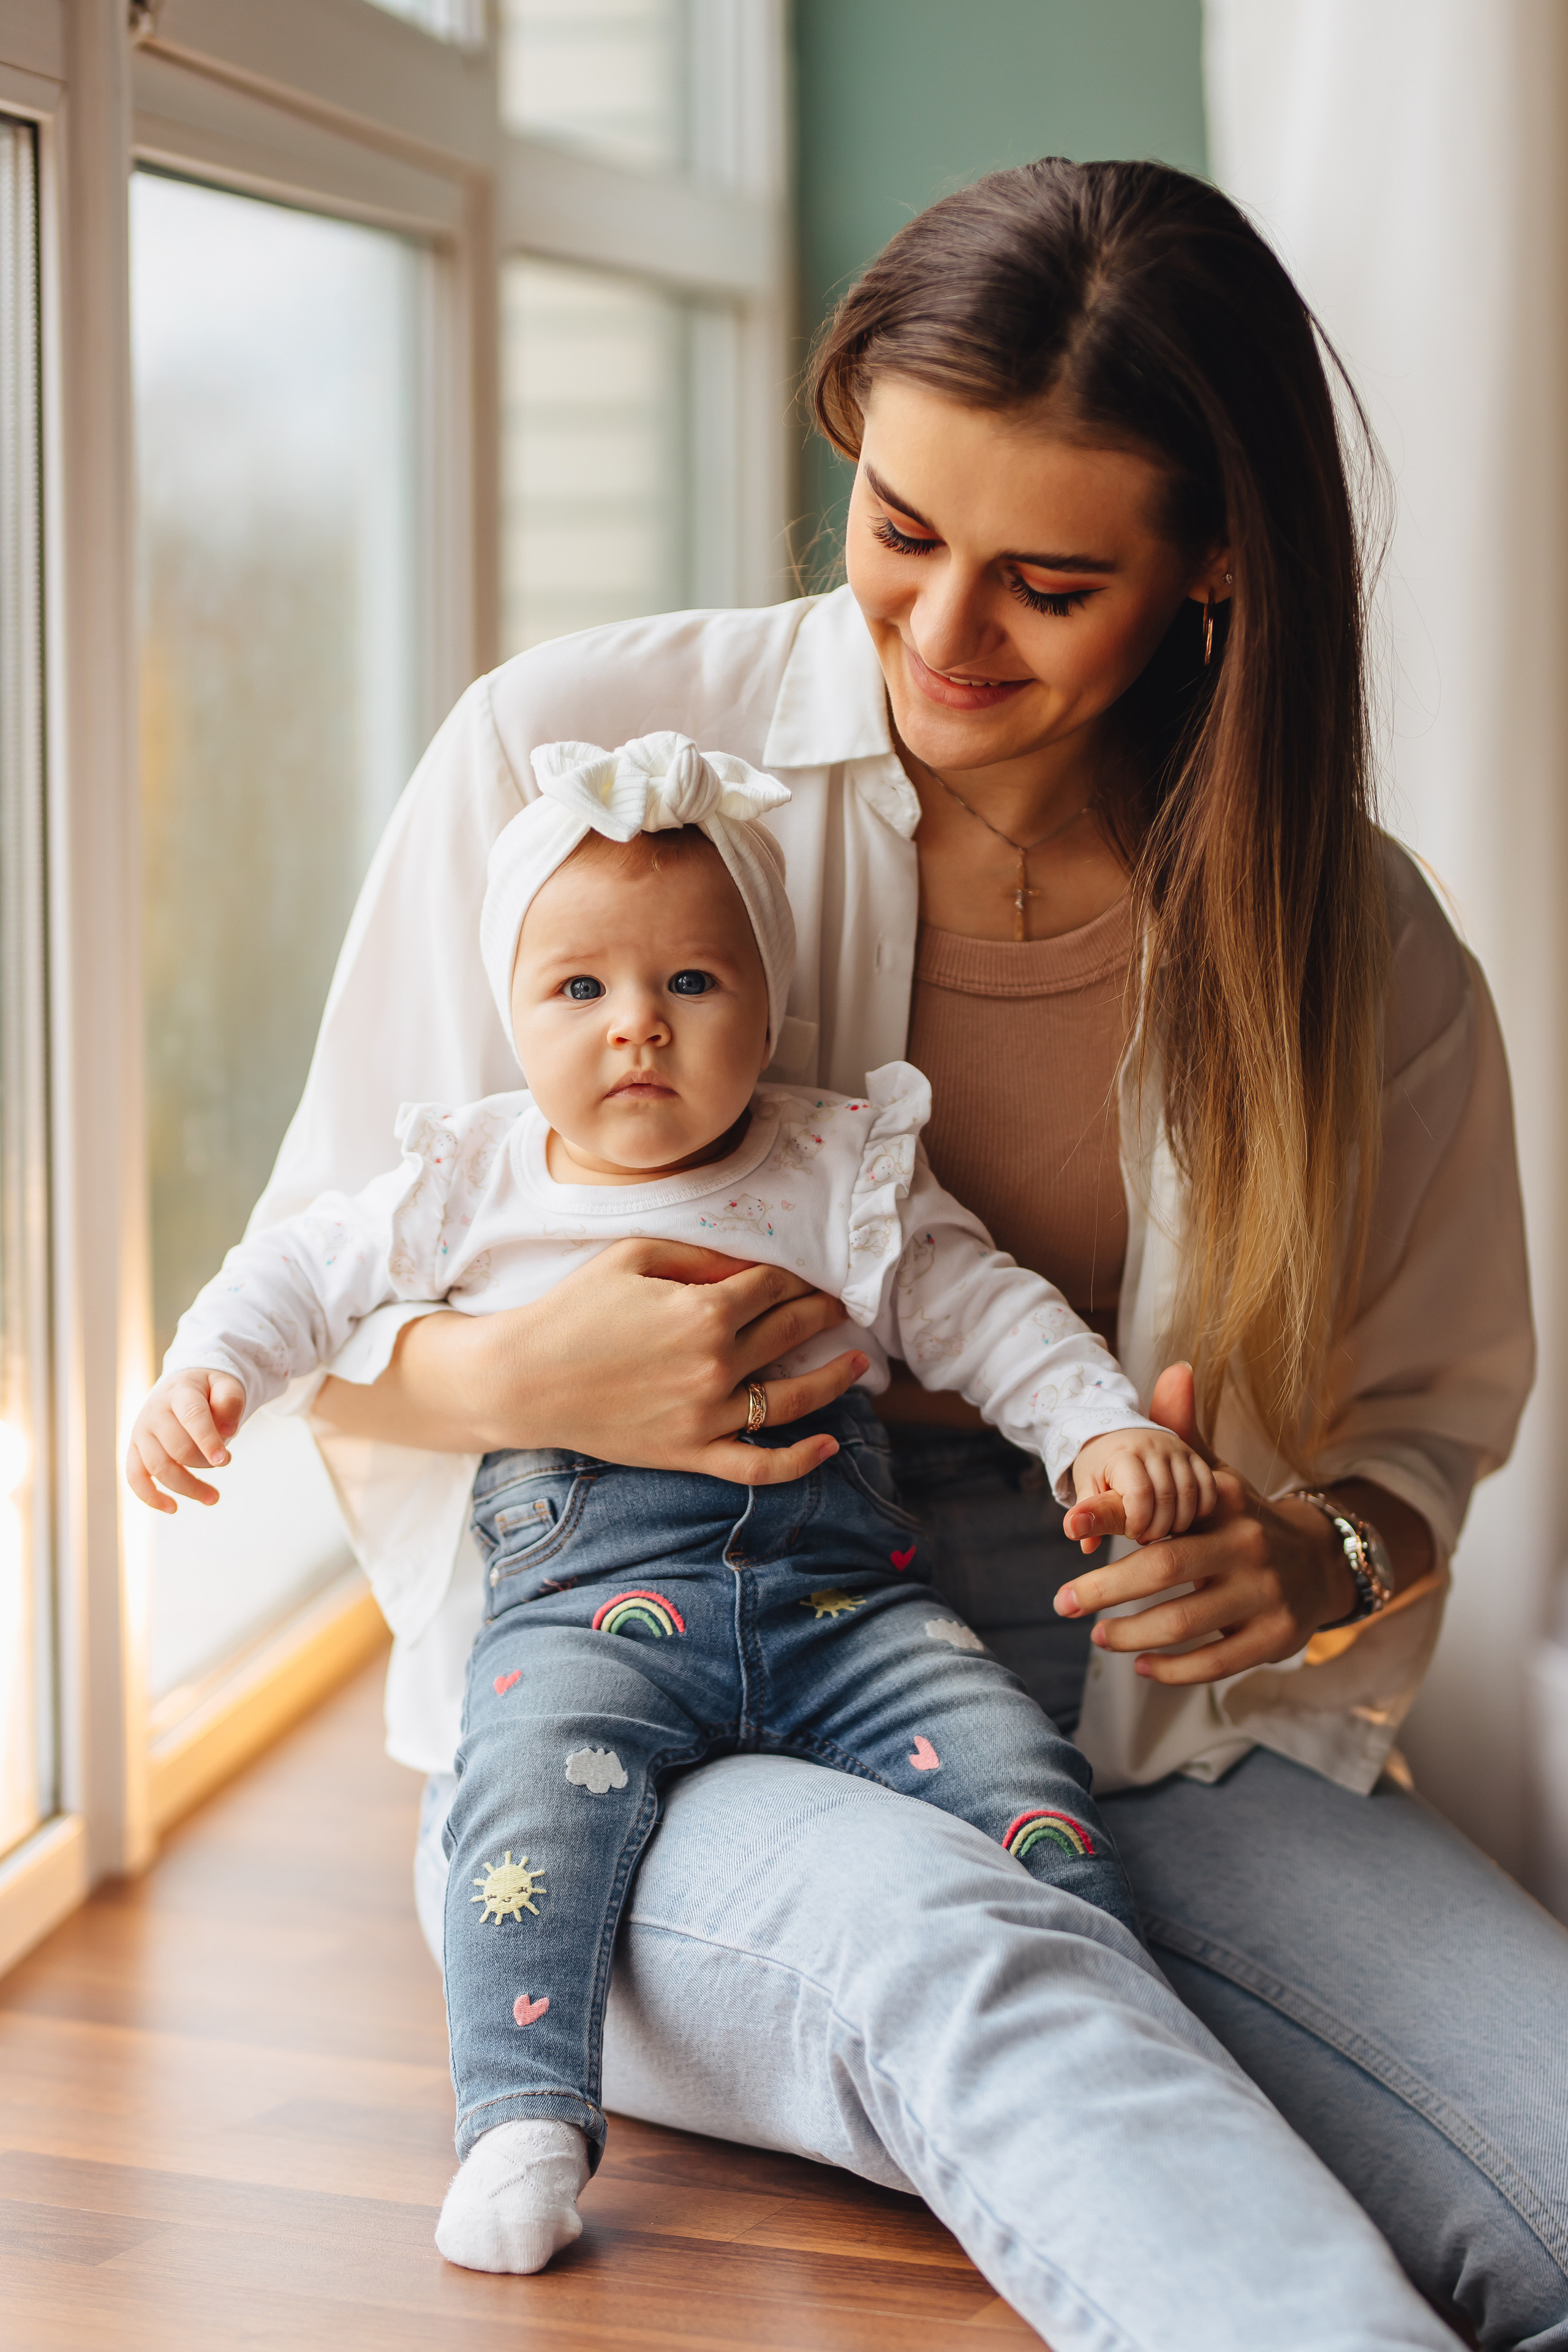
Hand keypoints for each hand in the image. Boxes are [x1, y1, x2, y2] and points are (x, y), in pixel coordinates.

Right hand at [126, 1368, 246, 1513]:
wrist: (181, 1386)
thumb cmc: (208, 1390)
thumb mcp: (226, 1384)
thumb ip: (231, 1401)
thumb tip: (227, 1430)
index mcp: (180, 1392)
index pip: (192, 1417)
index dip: (208, 1441)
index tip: (224, 1461)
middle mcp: (155, 1412)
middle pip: (177, 1447)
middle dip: (204, 1463)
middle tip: (226, 1461)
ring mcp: (141, 1432)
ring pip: (159, 1467)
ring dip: (187, 1487)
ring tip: (213, 1498)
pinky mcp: (134, 1450)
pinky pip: (135, 1477)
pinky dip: (150, 1496)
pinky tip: (172, 1507)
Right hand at [319, 1238, 868, 1486]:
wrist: (523, 1379)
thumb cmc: (572, 1310)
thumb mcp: (632, 1256)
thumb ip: (698, 1255)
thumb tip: (749, 1265)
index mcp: (703, 1311)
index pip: (771, 1287)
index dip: (793, 1276)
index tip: (804, 1274)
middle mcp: (715, 1365)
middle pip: (789, 1334)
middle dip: (820, 1315)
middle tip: (838, 1306)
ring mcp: (707, 1416)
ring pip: (791, 1400)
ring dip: (834, 1379)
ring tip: (858, 1362)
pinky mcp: (690, 1454)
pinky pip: (758, 1466)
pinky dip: (800, 1461)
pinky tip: (830, 1445)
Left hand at [1051, 1362, 1357, 1684]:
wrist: (1318, 1561)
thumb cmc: (1242, 1519)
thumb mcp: (1214, 1477)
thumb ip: (1183, 1434)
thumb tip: (1174, 1370)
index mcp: (1223, 1501)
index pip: (1157, 1508)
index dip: (1109, 1515)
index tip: (1068, 1524)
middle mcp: (1247, 1544)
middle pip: (1163, 1567)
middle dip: (1106, 1588)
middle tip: (1063, 1602)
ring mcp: (1265, 1593)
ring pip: (1185, 1621)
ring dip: (1132, 1634)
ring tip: (1098, 1637)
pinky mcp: (1276, 1636)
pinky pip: (1216, 1661)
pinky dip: (1175, 1669)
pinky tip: (1142, 1666)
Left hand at [1062, 1424, 1217, 1548]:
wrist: (1117, 1434)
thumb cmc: (1100, 1465)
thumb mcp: (1087, 1484)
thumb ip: (1086, 1509)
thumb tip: (1075, 1533)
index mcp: (1123, 1453)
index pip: (1140, 1492)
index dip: (1138, 1521)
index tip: (1131, 1533)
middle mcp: (1154, 1447)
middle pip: (1167, 1496)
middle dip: (1158, 1527)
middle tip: (1146, 1537)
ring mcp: (1177, 1450)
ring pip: (1189, 1493)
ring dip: (1179, 1521)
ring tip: (1163, 1531)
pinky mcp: (1194, 1456)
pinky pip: (1208, 1486)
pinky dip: (1201, 1509)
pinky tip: (1184, 1520)